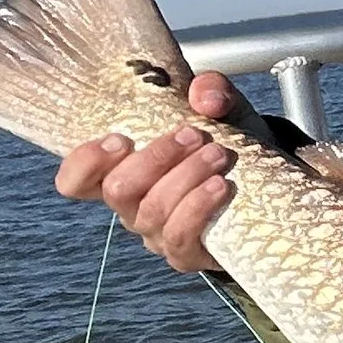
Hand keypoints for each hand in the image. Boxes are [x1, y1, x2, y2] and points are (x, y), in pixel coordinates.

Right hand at [55, 72, 239, 272]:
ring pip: (153, 210)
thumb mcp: (218, 107)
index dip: (85, 163)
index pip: (75, 180)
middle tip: (193, 134)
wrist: (266, 181)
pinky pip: (179, 237)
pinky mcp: (185, 254)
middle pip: (118, 190)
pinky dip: (199, 207)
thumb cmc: (224, 141)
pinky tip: (221, 186)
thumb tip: (206, 98)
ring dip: (186, 177)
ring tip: (219, 155)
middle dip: (156, 158)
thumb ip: (209, 88)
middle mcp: (131, 206)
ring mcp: (156, 233)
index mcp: (122, 170)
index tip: (120, 138)